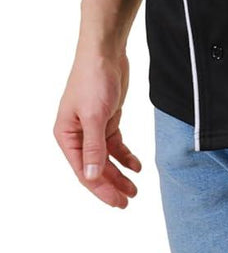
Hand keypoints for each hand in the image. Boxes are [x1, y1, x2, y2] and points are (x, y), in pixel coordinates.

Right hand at [53, 47, 141, 207]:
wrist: (106, 51)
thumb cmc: (93, 79)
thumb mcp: (94, 116)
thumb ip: (94, 148)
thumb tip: (92, 177)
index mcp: (66, 135)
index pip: (84, 170)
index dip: (101, 188)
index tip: (117, 202)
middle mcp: (77, 134)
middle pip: (95, 167)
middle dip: (111, 184)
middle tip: (128, 200)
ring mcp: (92, 127)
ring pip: (106, 158)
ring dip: (119, 173)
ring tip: (134, 189)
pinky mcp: (107, 119)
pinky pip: (115, 144)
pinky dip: (125, 155)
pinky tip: (136, 165)